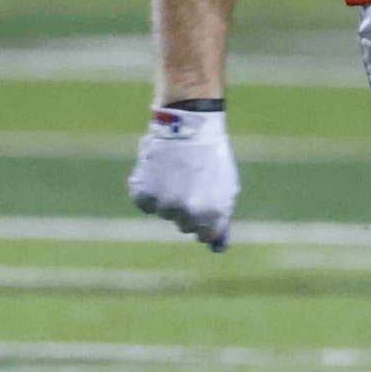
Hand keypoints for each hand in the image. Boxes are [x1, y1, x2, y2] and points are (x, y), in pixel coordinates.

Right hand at [128, 106, 238, 251]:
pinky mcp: (144, 193)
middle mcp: (186, 213)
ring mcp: (164, 204)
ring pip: (164, 212)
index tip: (204, 210)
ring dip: (168, 197)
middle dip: (187, 209)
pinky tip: (159, 172)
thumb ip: (221, 216)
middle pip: (184, 225)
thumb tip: (216, 246)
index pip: (205, 235)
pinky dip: (148, 190)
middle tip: (190, 184)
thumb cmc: (211, 155)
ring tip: (175, 173)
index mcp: (210, 214)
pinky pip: (144, 203)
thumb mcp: (226, 186)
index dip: (205, 221)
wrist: (189, 126)